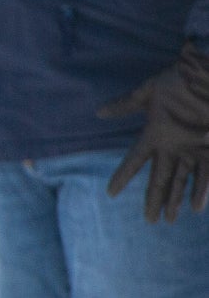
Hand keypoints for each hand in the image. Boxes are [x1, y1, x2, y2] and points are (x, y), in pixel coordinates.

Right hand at [96, 44, 208, 222]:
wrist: (208, 76)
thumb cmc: (183, 80)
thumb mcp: (152, 90)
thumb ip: (127, 103)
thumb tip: (99, 112)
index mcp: (155, 134)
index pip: (135, 160)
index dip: (123, 176)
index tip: (111, 194)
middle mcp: (173, 147)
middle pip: (160, 178)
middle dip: (154, 200)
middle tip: (149, 221)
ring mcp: (193, 150)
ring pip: (182, 181)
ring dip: (177, 201)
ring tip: (171, 219)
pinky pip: (206, 174)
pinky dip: (201, 191)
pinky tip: (197, 207)